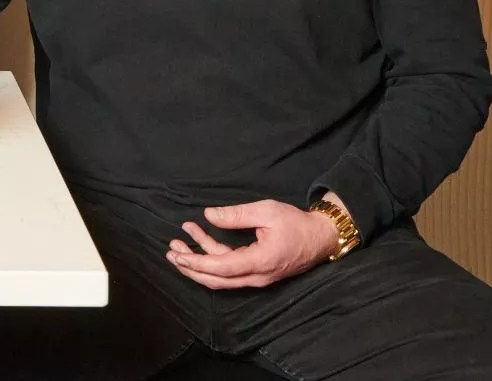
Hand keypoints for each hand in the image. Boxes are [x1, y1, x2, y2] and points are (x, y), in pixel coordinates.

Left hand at [165, 199, 341, 289]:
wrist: (320, 238)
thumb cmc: (296, 223)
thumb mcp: (266, 211)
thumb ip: (237, 215)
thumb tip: (209, 215)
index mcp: (260, 262)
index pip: (222, 268)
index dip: (197, 263)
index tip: (178, 255)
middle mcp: (257, 275)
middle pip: (217, 280)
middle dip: (191, 268)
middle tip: (170, 253)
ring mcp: (257, 276)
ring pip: (222, 276)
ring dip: (199, 261)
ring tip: (179, 244)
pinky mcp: (257, 271)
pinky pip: (231, 268)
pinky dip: (213, 254)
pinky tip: (200, 235)